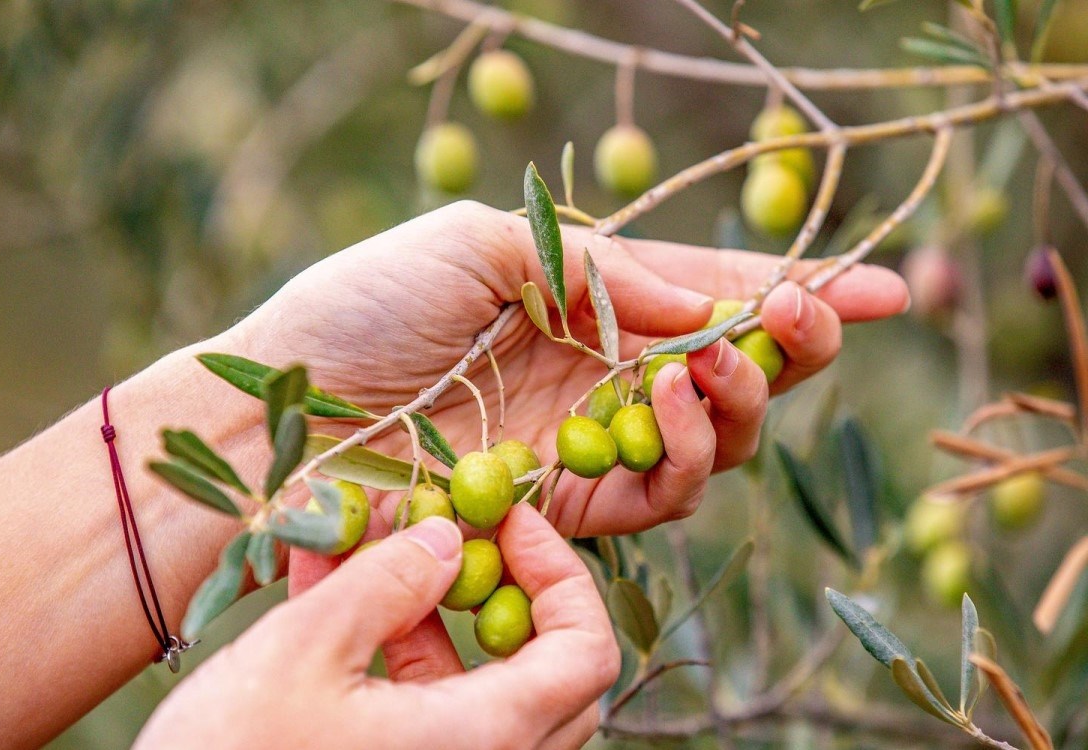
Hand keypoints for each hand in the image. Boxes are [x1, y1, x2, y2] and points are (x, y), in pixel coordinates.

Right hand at [135, 505, 619, 749]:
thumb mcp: (302, 651)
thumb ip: (386, 582)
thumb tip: (448, 540)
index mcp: (484, 741)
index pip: (587, 652)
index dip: (562, 572)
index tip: (508, 519)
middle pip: (550, 672)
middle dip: (506, 588)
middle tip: (458, 533)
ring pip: (481, 688)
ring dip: (434, 612)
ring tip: (365, 544)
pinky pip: (427, 712)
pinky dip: (395, 651)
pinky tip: (330, 590)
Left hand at [222, 201, 907, 544]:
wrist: (284, 407)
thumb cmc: (365, 307)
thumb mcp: (482, 243)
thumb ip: (602, 269)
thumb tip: (707, 297)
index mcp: (583, 299)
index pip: (707, 292)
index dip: (794, 291)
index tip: (881, 285)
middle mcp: (600, 374)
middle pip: (733, 371)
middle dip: (791, 345)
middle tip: (800, 315)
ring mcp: (588, 444)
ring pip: (716, 441)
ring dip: (742, 397)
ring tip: (719, 355)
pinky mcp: (567, 510)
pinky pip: (662, 494)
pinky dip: (690, 454)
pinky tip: (673, 403)